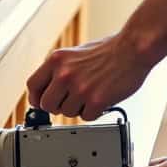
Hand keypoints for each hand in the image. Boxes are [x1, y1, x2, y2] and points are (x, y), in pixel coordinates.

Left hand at [26, 33, 152, 119]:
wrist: (133, 49)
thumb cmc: (109, 50)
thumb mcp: (75, 53)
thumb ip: (60, 70)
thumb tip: (48, 89)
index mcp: (57, 60)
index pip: (33, 86)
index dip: (37, 98)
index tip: (42, 102)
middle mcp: (65, 74)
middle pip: (47, 105)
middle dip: (58, 107)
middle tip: (71, 101)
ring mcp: (80, 88)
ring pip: (67, 113)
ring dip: (78, 108)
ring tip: (91, 95)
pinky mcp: (96, 100)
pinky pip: (86, 117)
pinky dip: (93, 112)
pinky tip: (100, 99)